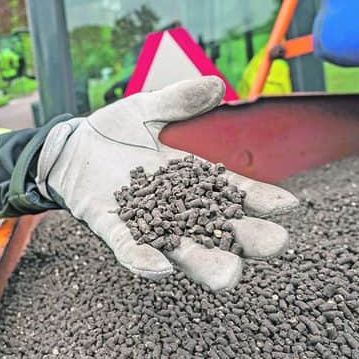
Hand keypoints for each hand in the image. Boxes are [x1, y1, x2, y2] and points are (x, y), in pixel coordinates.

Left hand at [36, 77, 297, 290]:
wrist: (68, 146)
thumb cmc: (112, 132)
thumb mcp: (147, 109)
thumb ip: (179, 101)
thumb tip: (216, 85)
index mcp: (192, 182)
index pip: (234, 193)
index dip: (262, 200)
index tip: (289, 206)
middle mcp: (176, 209)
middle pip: (219, 232)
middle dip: (246, 241)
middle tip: (273, 244)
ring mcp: (146, 223)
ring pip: (181, 251)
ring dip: (203, 262)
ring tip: (228, 273)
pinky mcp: (112, 229)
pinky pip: (129, 249)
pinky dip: (143, 259)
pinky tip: (160, 267)